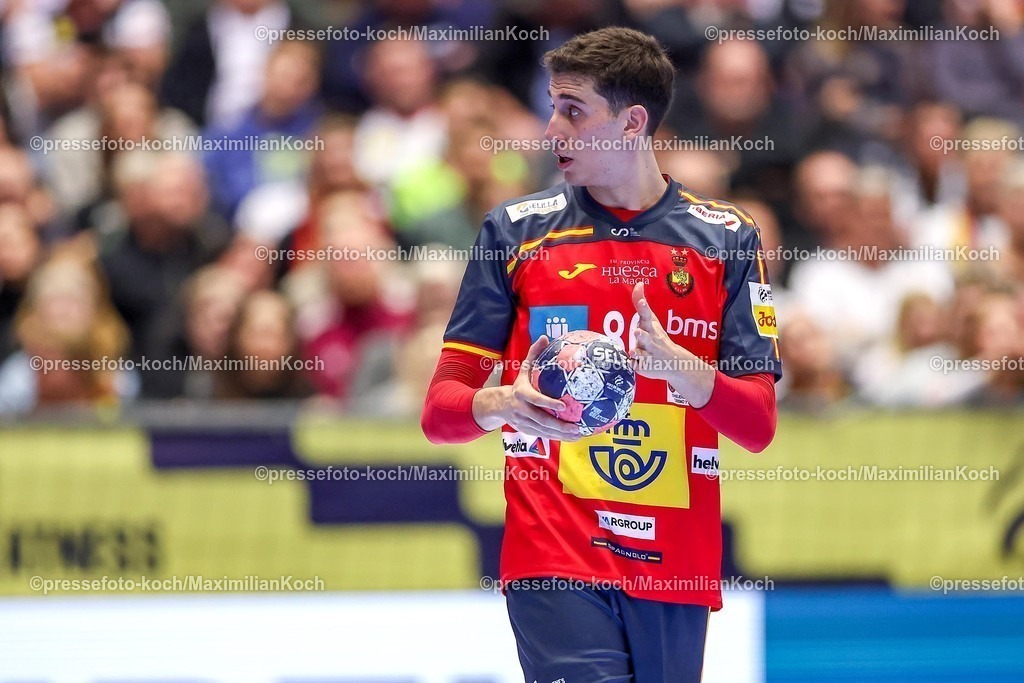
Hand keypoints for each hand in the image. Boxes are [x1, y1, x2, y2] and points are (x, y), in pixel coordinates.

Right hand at [473, 336, 581, 440]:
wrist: (500, 405)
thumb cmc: (519, 385)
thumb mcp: (524, 369)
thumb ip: (534, 354)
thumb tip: (544, 337)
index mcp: (522, 394)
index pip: (536, 400)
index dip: (549, 404)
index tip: (564, 406)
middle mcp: (522, 410)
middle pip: (542, 420)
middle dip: (559, 425)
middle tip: (576, 427)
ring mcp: (524, 423)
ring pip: (544, 431)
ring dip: (561, 435)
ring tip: (578, 435)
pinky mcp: (527, 431)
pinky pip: (544, 436)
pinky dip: (558, 438)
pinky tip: (572, 437)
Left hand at [631, 281, 715, 406]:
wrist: (674, 362)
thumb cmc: (657, 337)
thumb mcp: (650, 320)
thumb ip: (641, 302)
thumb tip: (638, 283)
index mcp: (651, 327)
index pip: (646, 316)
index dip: (643, 309)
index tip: (641, 302)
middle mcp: (651, 340)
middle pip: (645, 336)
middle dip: (641, 334)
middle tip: (637, 331)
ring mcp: (649, 354)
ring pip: (642, 352)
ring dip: (638, 350)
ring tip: (632, 350)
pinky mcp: (645, 366)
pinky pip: (637, 366)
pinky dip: (636, 365)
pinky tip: (636, 364)